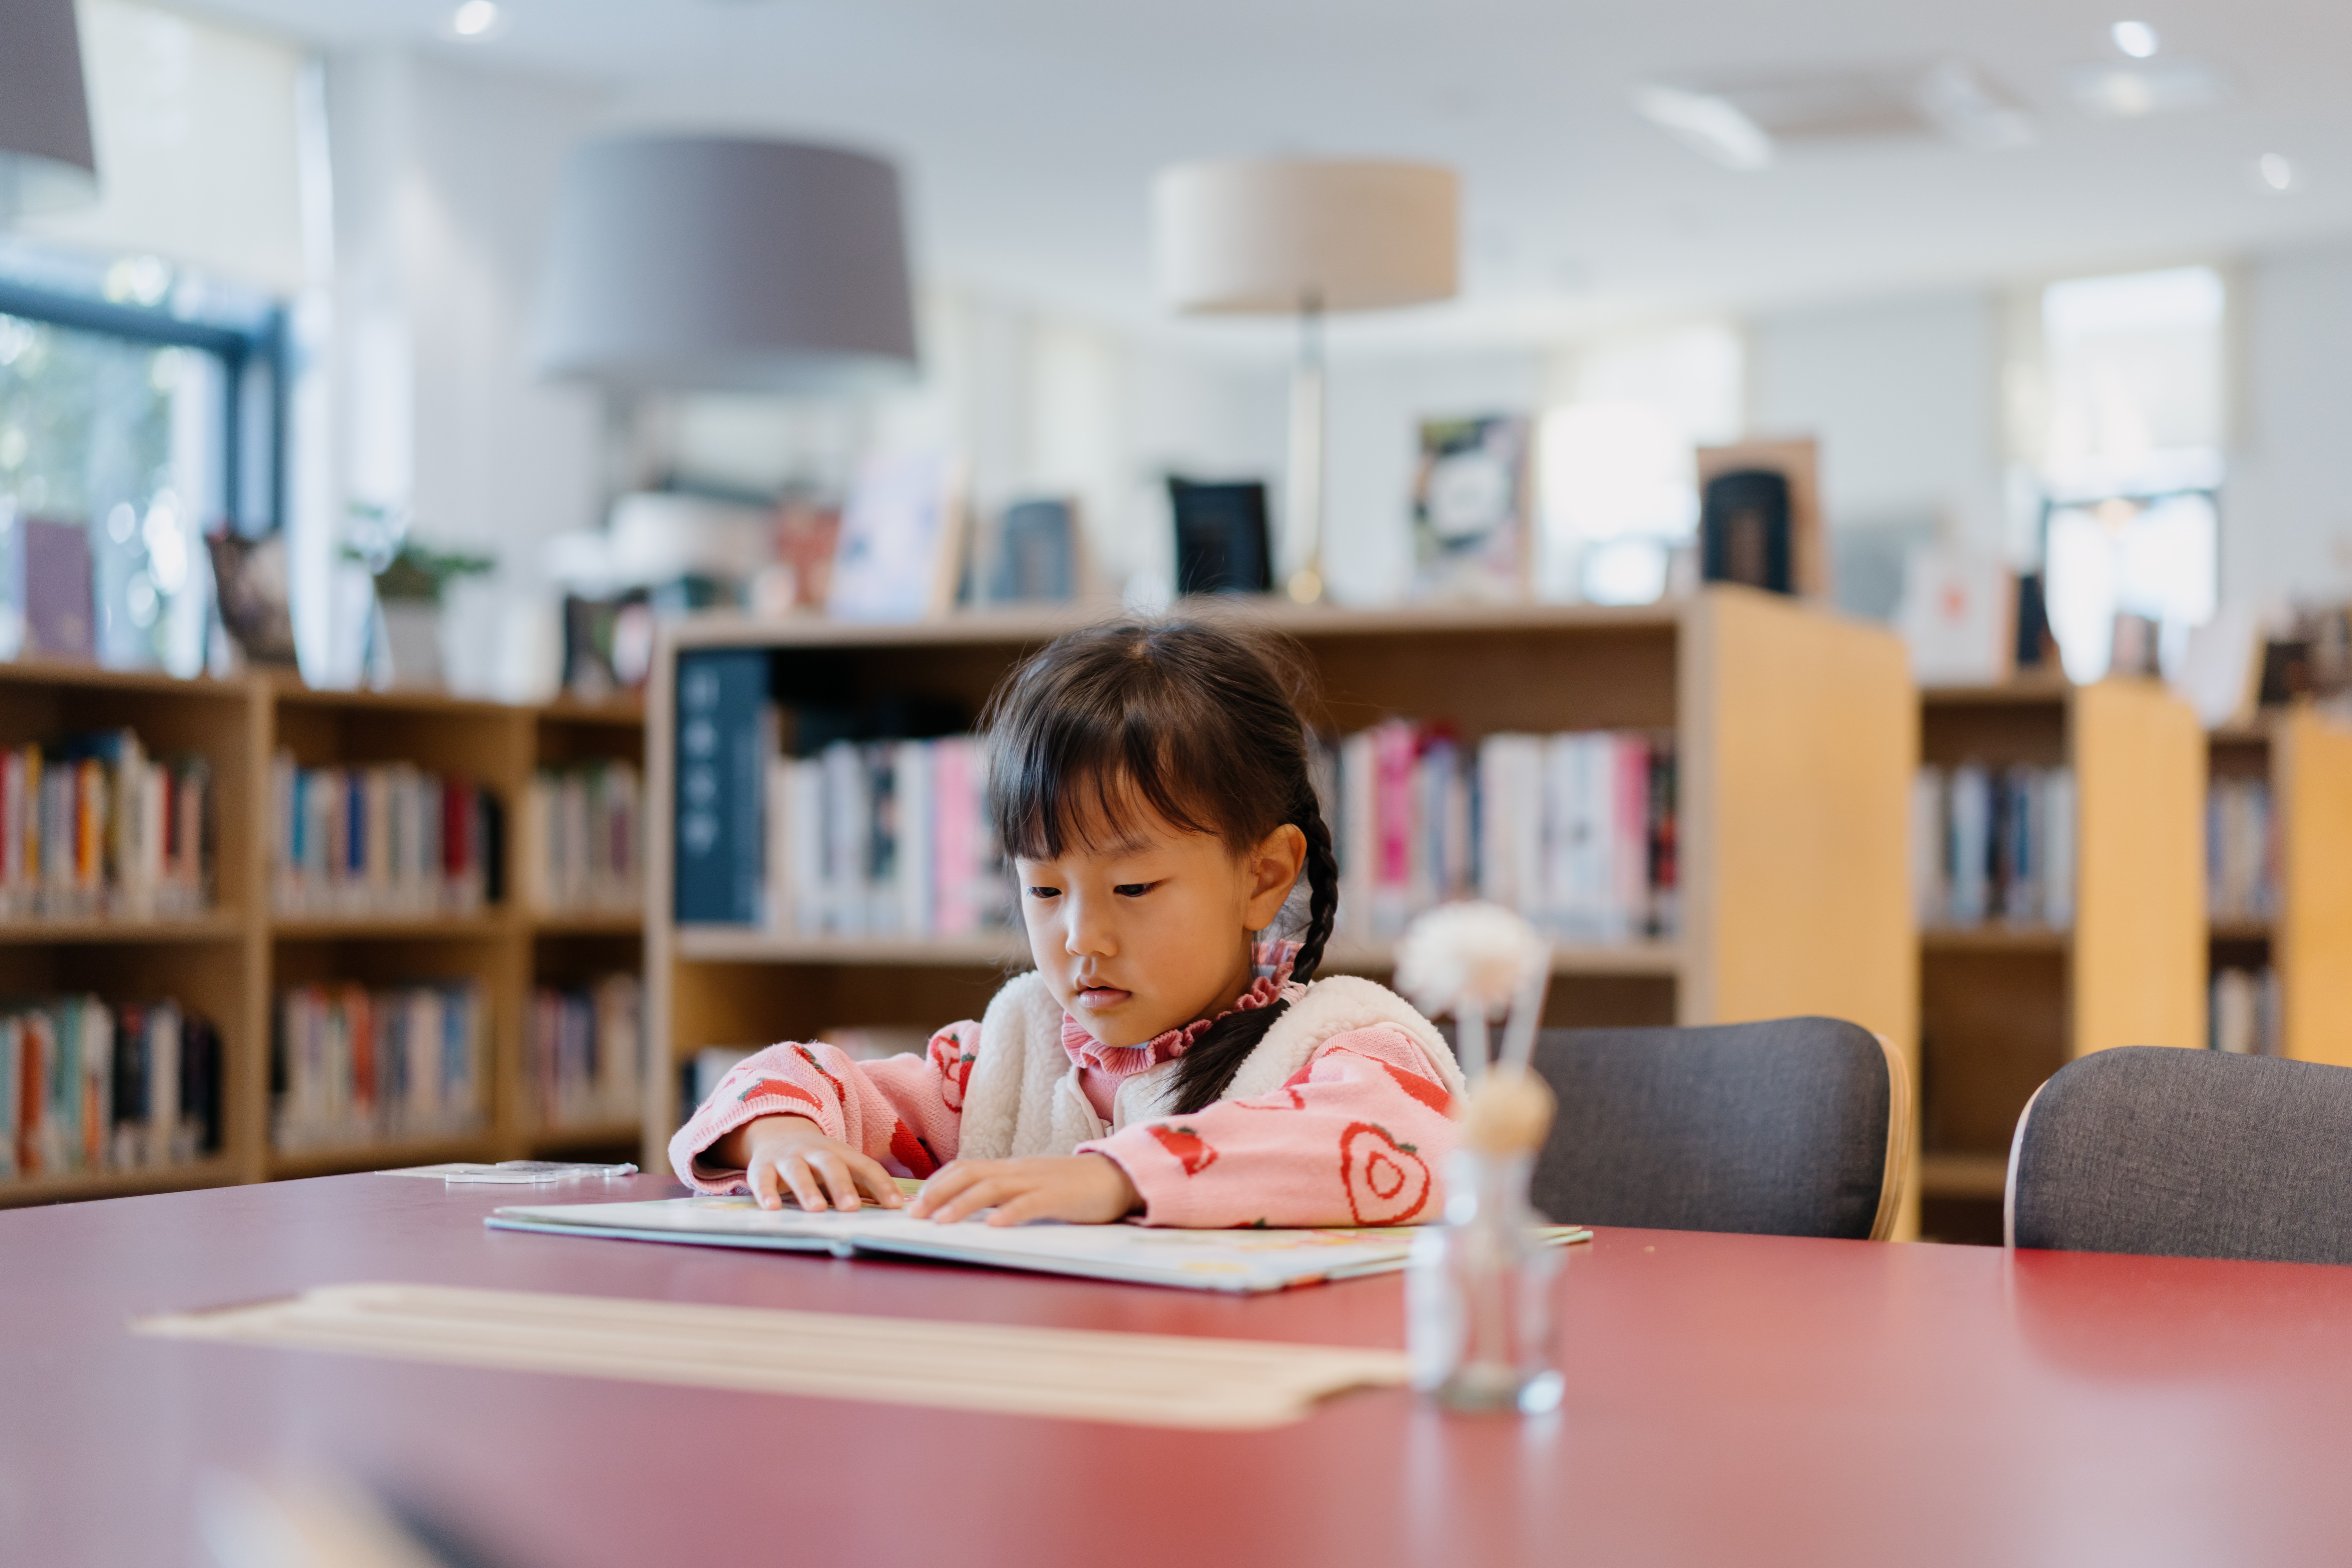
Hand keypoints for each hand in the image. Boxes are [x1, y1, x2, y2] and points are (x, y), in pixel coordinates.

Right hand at [723, 1114, 904, 1212]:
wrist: (777, 1132)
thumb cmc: (818, 1160)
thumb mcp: (842, 1165)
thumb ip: (865, 1184)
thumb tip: (897, 1206)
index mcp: (840, 1153)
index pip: (865, 1166)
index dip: (881, 1184)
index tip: (894, 1205)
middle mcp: (814, 1153)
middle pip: (831, 1165)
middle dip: (842, 1186)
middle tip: (851, 1208)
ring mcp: (788, 1158)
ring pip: (797, 1171)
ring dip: (807, 1190)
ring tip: (816, 1209)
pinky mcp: (762, 1166)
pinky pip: (762, 1178)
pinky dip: (766, 1192)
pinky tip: (772, 1207)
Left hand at [909, 1154, 1140, 1226]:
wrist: (1117, 1176)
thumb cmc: (1074, 1186)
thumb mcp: (1033, 1186)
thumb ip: (1007, 1193)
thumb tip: (975, 1209)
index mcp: (1012, 1169)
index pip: (965, 1168)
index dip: (937, 1183)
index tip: (916, 1203)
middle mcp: (1019, 1171)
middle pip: (970, 1173)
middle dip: (938, 1193)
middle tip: (915, 1214)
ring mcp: (1038, 1182)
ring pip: (992, 1188)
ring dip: (963, 1204)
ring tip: (941, 1221)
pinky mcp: (1059, 1197)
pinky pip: (1030, 1203)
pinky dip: (1009, 1213)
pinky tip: (994, 1226)